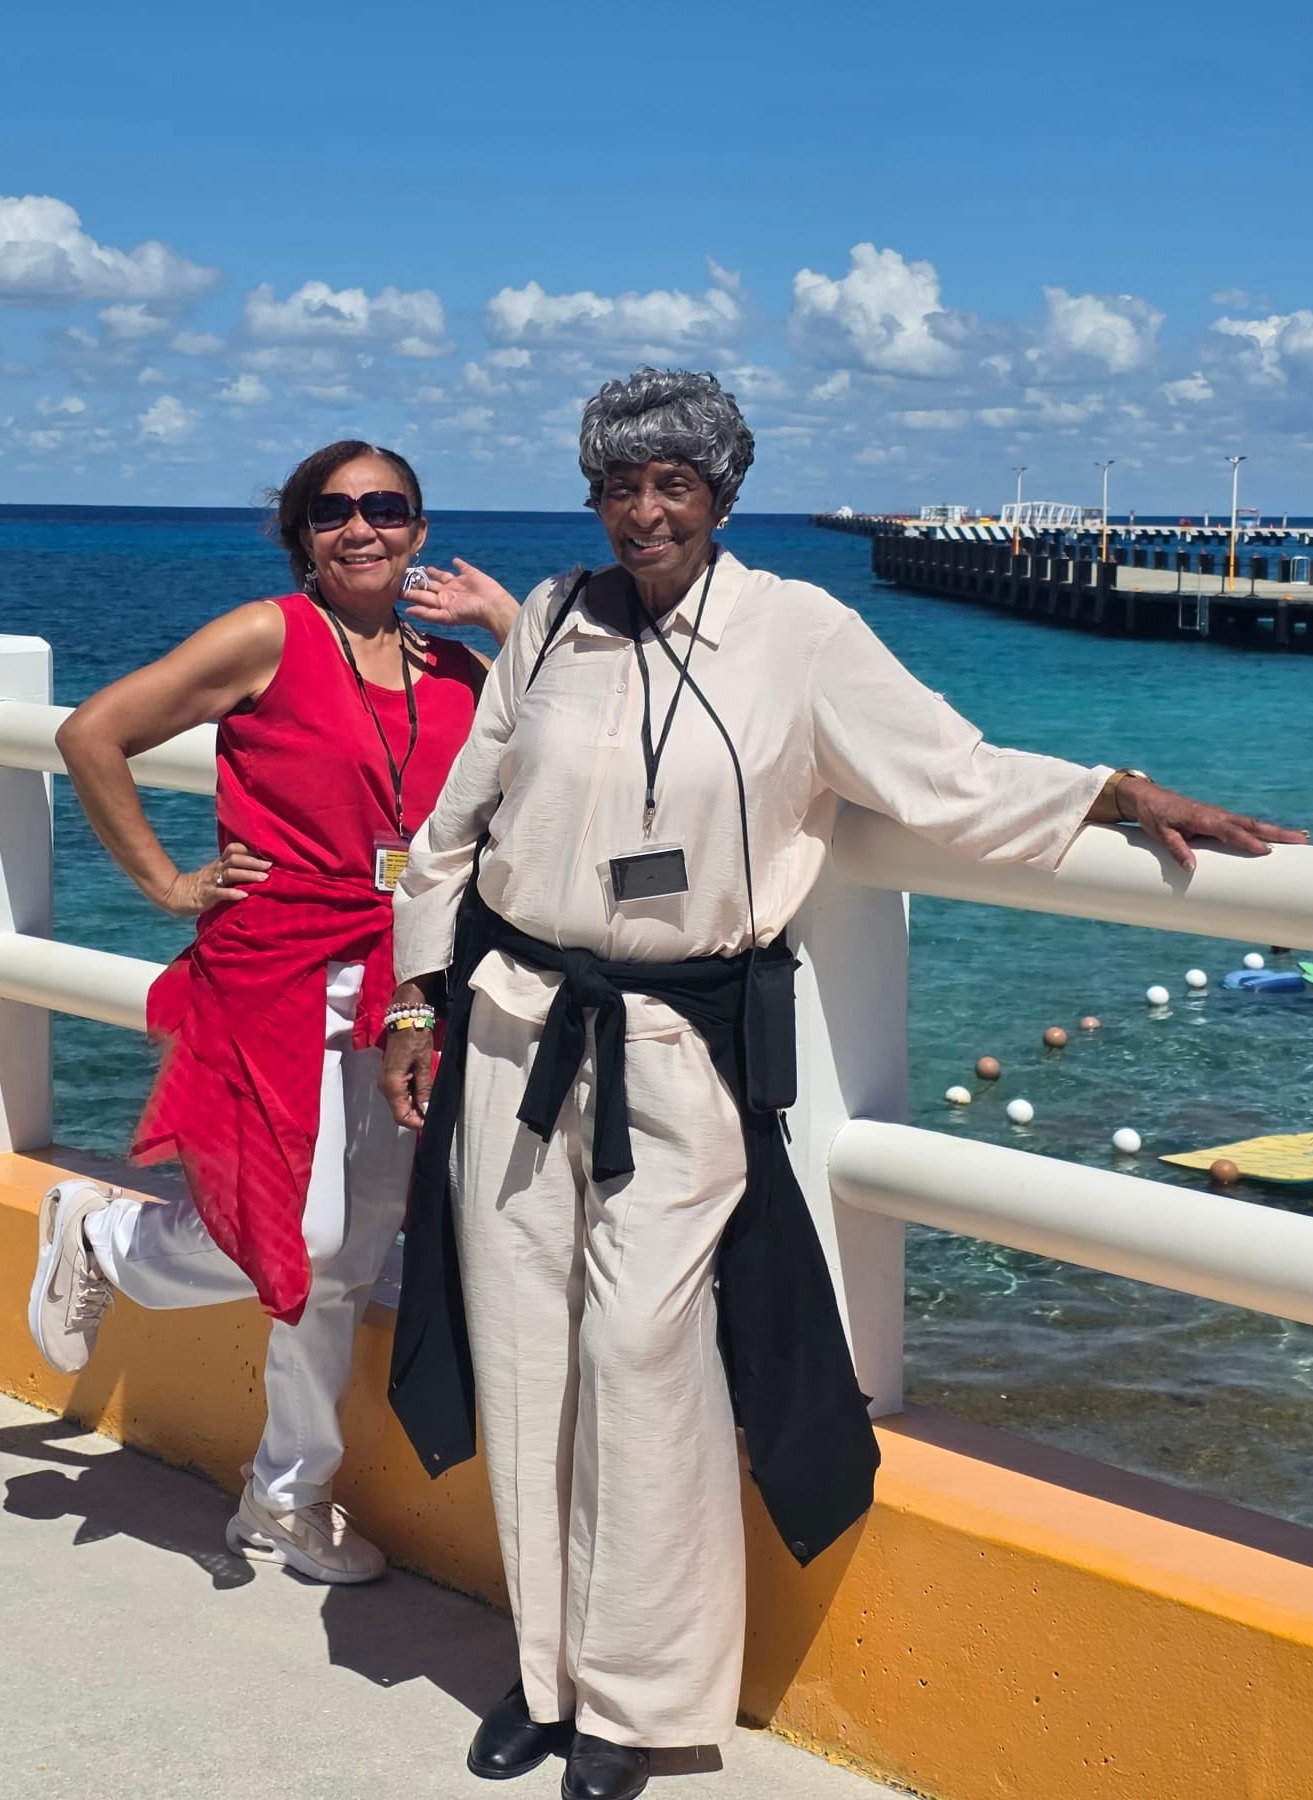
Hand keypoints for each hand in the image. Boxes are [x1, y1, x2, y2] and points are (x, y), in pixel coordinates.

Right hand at [158, 841, 271, 915]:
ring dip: (248, 874)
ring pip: (231, 873)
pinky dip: (233, 894)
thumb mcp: (216, 875)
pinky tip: (245, 895)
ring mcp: (211, 882)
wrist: (175, 895)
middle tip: (270, 865)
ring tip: (264, 878)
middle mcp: (216, 869)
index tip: (266, 854)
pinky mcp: (206, 896)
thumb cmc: (201, 886)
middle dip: (253, 861)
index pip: (233, 849)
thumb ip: (232, 871)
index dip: (249, 849)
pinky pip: (220, 893)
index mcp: (219, 864)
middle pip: (235, 859)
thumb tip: (256, 869)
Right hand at [380, 1018, 434, 1130]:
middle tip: (434, 1114)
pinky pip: (400, 1094)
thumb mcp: (424, 1064)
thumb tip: (426, 1111)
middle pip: (399, 1111)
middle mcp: (385, 1086)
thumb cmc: (416, 1038)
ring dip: (415, 1106)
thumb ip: (424, 1090)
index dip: (416, 1123)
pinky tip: (424, 1094)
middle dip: (416, 1115)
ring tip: (432, 1104)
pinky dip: (411, 1097)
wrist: (406, 1018)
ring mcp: (386, 1081)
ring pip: (400, 1103)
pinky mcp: (390, 1076)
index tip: (431, 1123)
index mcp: (392, 1085)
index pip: (400, 1115)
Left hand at [404, 559, 518, 644]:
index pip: (421, 596)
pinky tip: (454, 560)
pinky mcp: (470, 573)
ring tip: (425, 568)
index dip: (409, 593)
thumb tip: (407, 611)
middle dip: (417, 582)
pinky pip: (461, 567)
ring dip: (434, 573)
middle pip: (429, 586)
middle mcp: (448, 592)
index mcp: (441, 602)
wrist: (492, 606)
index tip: (394, 589)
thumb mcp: (446, 616)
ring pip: (442, 576)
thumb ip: (427, 614)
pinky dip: (457, 564)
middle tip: (403, 575)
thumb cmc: (469, 613)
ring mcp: (459, 582)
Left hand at [1115, 777, 1307, 871]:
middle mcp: (1215, 814)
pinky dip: (1261, 829)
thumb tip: (1191, 869)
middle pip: (1251, 824)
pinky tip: (1275, 837)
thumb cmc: (1153, 816)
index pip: (1230, 831)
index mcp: (1203, 817)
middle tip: (1301, 839)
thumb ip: (1176, 850)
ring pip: (1251, 823)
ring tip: (1299, 837)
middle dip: (1276, 832)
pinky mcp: (1217, 819)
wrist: (1147, 798)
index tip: (1267, 849)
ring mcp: (1218, 816)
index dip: (1248, 841)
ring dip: (1275, 830)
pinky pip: (1243, 825)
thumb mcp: (1160, 834)